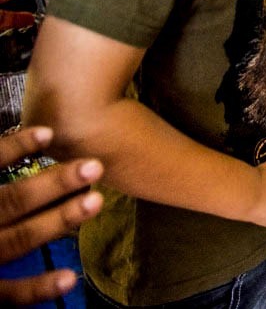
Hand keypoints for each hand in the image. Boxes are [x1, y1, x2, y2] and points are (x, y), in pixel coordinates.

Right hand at [0, 127, 102, 305]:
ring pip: (17, 239)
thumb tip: (35, 137)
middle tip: (94, 166)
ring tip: (96, 201)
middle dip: (54, 184)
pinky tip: (69, 278)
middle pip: (11, 202)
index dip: (13, 148)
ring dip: (58, 220)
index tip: (48, 133)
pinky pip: (7, 294)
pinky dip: (36, 288)